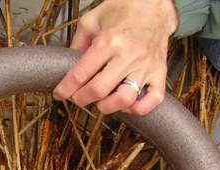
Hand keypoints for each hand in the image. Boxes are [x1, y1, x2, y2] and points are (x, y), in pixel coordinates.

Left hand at [53, 0, 177, 115]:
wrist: (154, 5)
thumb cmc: (122, 11)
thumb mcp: (92, 20)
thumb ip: (78, 43)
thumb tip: (67, 66)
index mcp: (109, 41)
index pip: (82, 73)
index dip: (66, 88)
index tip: (60, 93)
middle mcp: (128, 55)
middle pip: (100, 90)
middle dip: (82, 99)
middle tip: (78, 98)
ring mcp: (145, 65)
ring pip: (125, 98)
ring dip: (108, 107)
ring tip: (101, 103)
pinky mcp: (159, 72)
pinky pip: (153, 99)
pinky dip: (139, 109)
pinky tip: (127, 106)